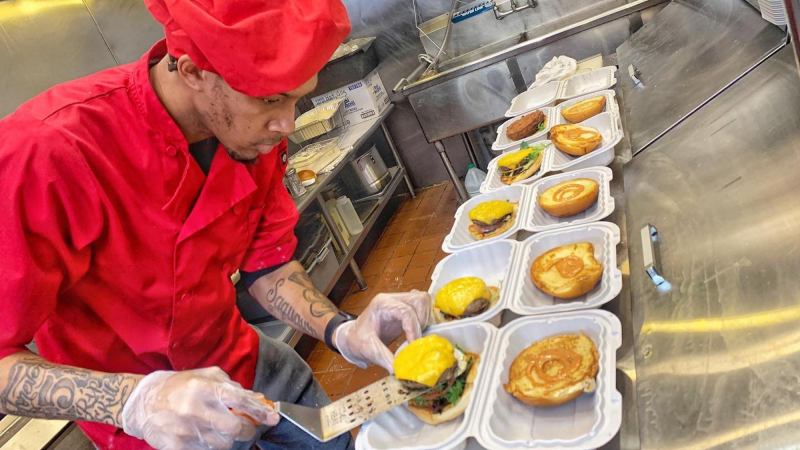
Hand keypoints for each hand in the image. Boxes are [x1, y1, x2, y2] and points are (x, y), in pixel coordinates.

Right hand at [121, 367, 278, 449]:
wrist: (143, 402)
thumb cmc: (179, 386)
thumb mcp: (206, 376)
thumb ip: (232, 386)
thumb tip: (256, 399)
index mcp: (204, 387)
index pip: (240, 400)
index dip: (260, 411)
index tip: (272, 418)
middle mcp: (196, 409)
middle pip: (236, 429)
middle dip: (247, 430)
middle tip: (248, 428)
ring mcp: (186, 430)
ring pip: (223, 444)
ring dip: (228, 440)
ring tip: (222, 430)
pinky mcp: (177, 447)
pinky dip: (211, 446)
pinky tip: (207, 436)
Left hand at [334, 290, 430, 371]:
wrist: (354, 338)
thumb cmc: (357, 339)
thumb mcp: (367, 349)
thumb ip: (382, 357)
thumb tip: (396, 369)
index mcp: (382, 304)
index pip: (406, 311)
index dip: (413, 328)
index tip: (414, 344)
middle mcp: (393, 299)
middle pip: (419, 300)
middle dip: (422, 321)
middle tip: (417, 339)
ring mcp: (400, 302)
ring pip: (424, 302)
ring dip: (426, 320)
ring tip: (417, 337)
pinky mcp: (406, 309)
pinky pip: (424, 308)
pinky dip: (426, 320)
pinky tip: (418, 334)